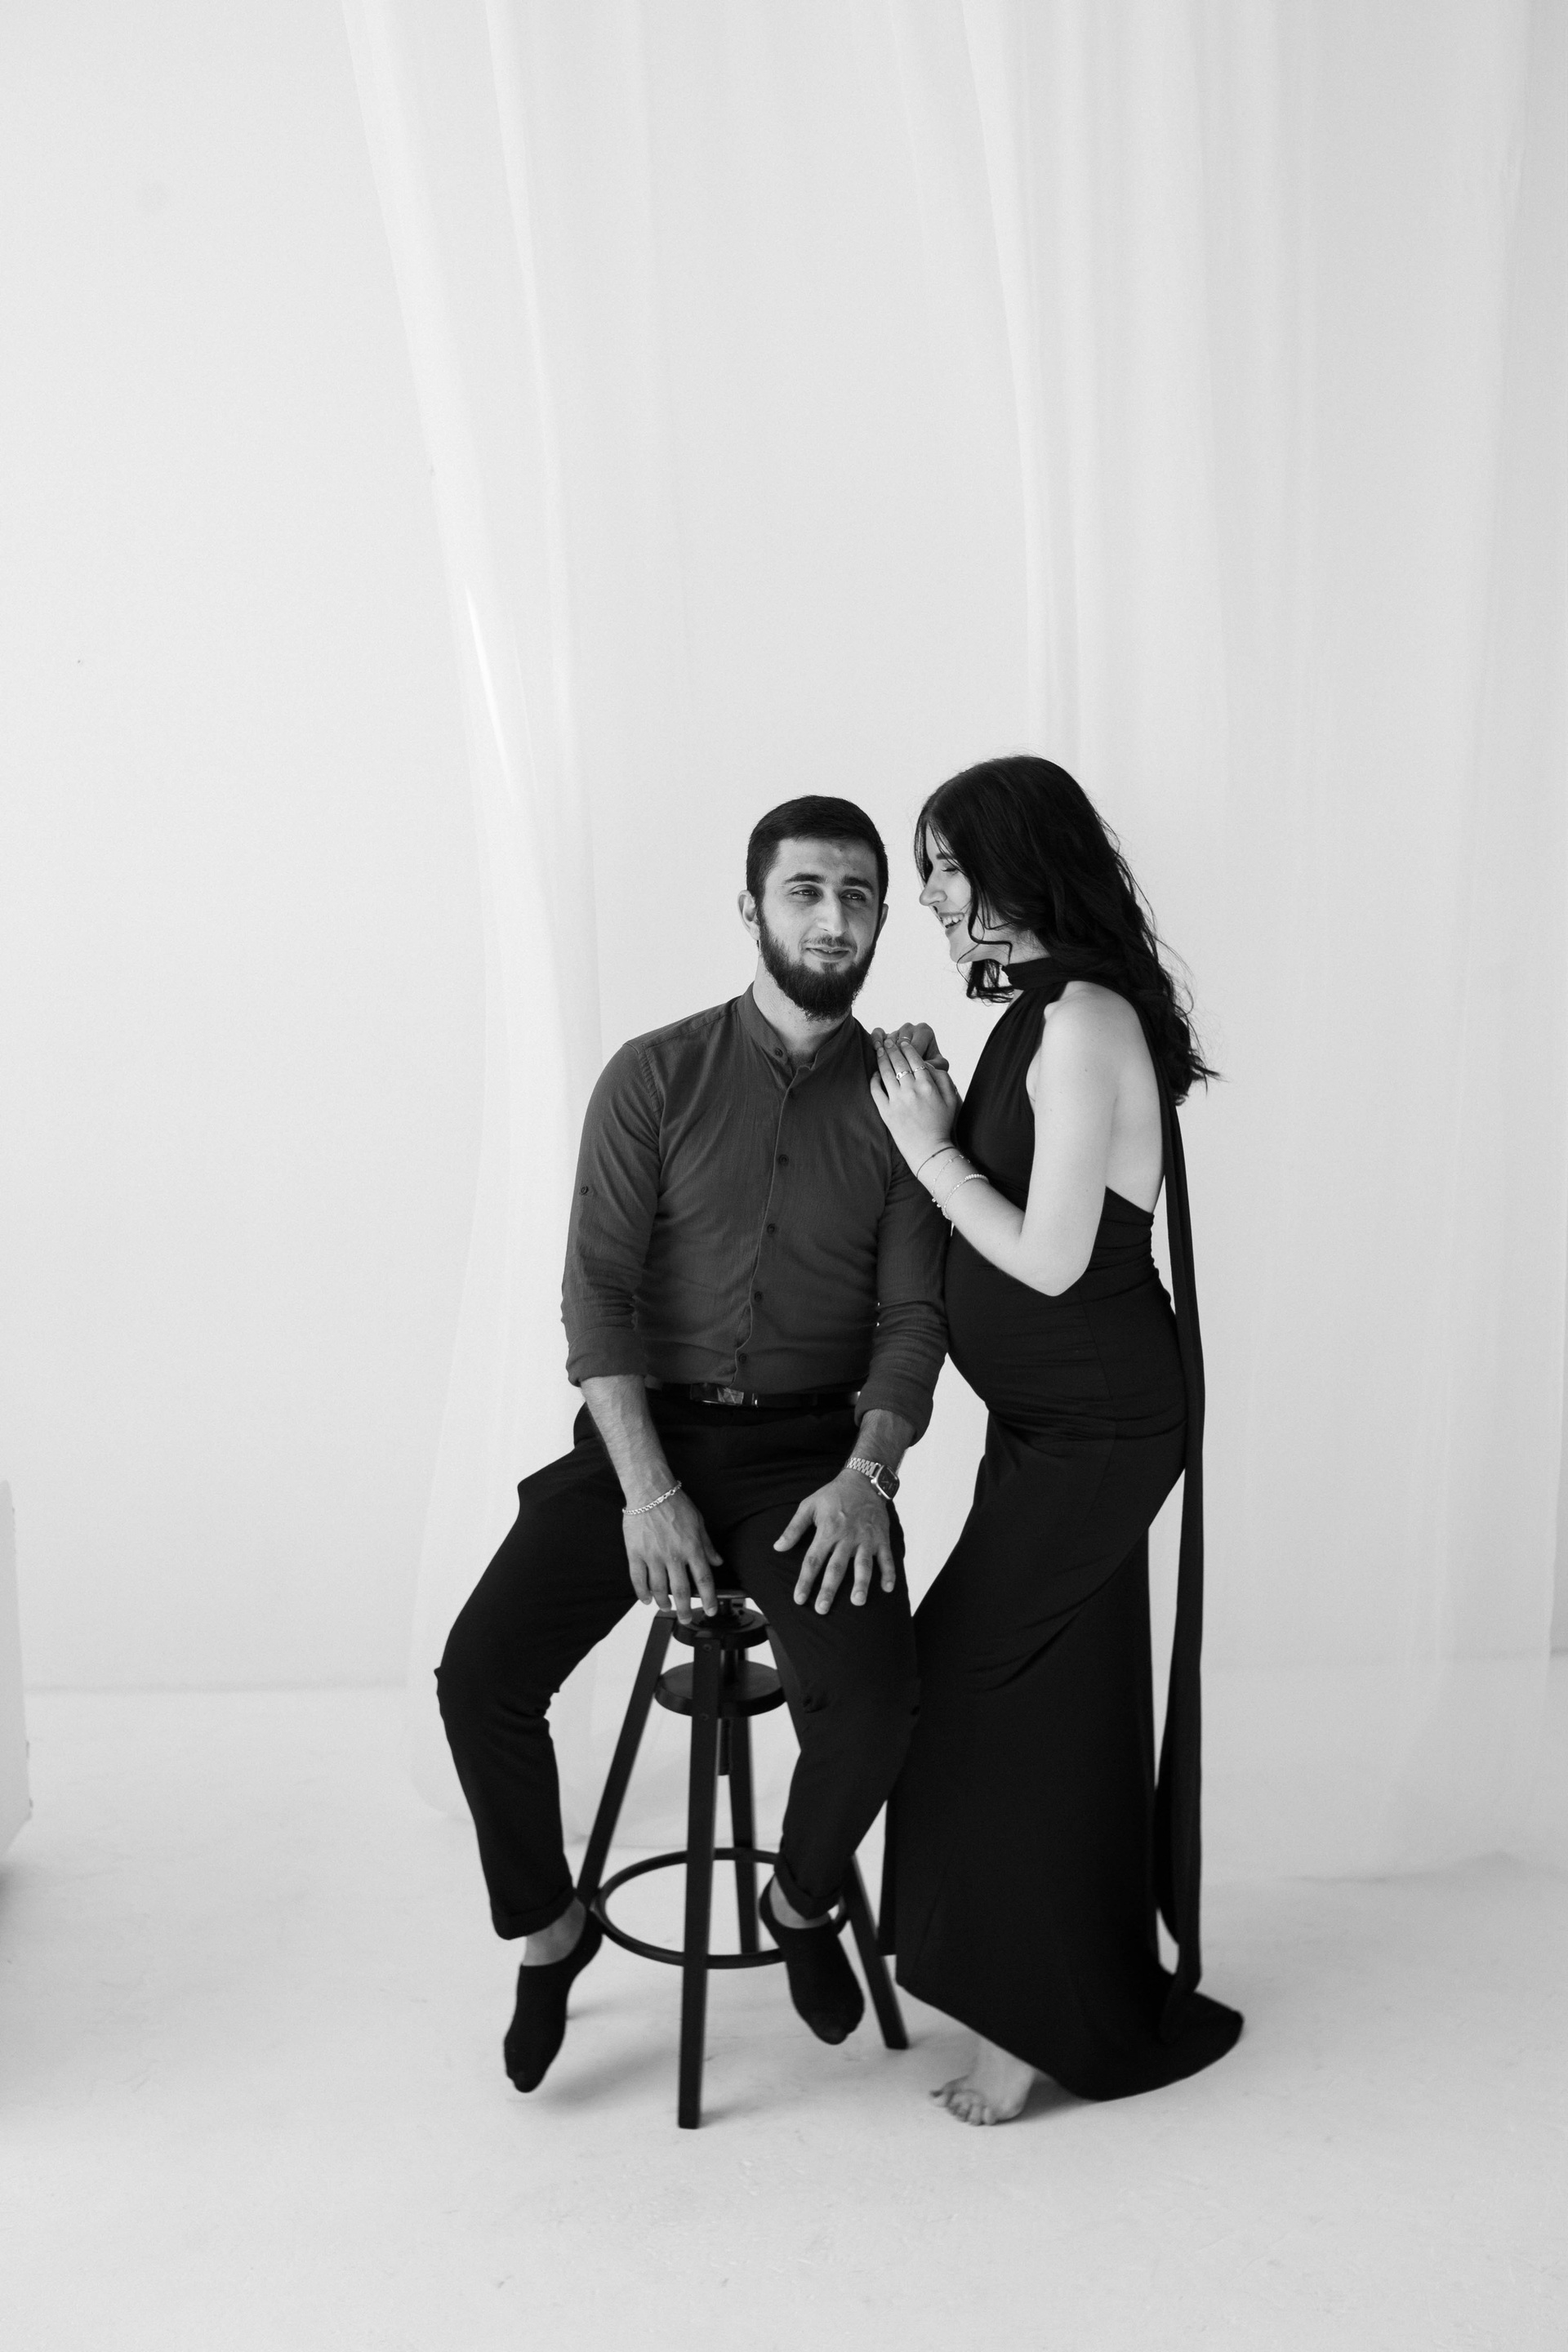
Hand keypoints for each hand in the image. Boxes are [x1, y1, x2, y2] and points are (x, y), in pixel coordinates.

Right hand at [623, 1491, 723, 1625]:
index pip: (704, 1580)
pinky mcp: (635, 1553)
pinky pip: (638, 1579)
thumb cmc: (675, 1503)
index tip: (710, 1610)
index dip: (709, 1599)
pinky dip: (642, 1593)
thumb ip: (707, 1546)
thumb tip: (717, 1562)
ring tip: (666, 1608)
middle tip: (686, 1618)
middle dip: (685, 1609)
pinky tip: (646, 1600)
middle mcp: (674, 1555)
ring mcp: (653, 1556)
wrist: (650, 1490)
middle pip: (681, 1591)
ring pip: (659, 1589)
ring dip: (664, 1603)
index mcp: (692, 1548)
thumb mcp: (699, 1522)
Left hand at [773, 1470, 895, 1614]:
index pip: (813, 1560)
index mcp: (827, 1530)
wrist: (864, 1480)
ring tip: (857, 1602)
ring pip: (863, 1564)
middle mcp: (846, 1537)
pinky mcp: (881, 1538)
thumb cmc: (833, 1495)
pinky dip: (889, 1573)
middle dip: (829, 1589)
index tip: (799, 1599)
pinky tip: (888, 1589)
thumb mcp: (809, 1506)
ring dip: (861, 1583)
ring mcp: (866, 1538)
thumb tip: (777, 1548)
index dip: (805, 1580)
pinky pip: (886, 1557)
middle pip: (836, 1567)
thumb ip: (794, 1528)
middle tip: (822, 1610)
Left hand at [869, 1031, 961, 1168]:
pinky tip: (875, 1073)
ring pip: (885, 1072)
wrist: (929, 1150)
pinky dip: (874, 1079)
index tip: (903, 1042)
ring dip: (882, 1058)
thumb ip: (943, 1079)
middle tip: (887, 1040)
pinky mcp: (886, 1111)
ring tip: (879, 1050)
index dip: (907, 1048)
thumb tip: (929, 1065)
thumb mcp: (951, 1100)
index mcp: (928, 1085)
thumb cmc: (941, 1124)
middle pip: (898, 1062)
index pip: (915, 1059)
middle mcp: (911, 1090)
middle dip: (892, 1048)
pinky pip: (876, 1090)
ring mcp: (897, 1101)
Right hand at [870, 1021, 949, 1072]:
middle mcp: (911, 1027)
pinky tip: (876, 1048)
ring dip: (886, 1051)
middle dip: (898, 1059)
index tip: (909, 1075)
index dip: (910, 1062)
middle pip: (900, 1043)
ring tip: (885, 1062)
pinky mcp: (885, 1034)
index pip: (914, 1046)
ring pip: (889, 1039)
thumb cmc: (931, 1066)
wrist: (920, 1071)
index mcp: (925, 1031)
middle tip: (896, 1073)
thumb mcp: (938, 1066)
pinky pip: (878, 1033)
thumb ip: (936, 1065)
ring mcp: (897, 1029)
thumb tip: (927, 1066)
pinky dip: (876, 1039)